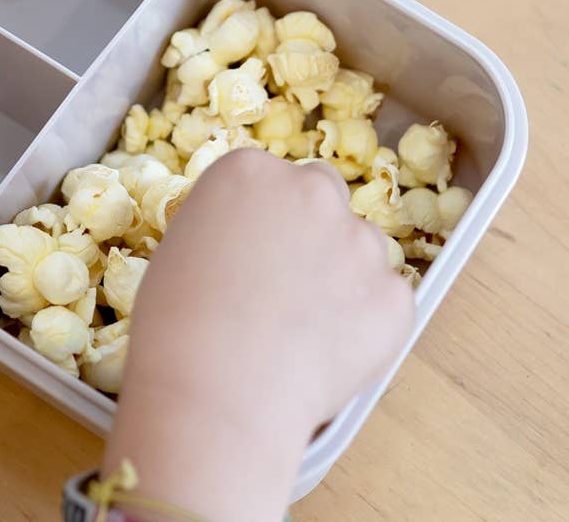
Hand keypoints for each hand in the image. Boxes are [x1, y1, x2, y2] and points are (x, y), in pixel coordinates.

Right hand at [104, 151, 413, 520]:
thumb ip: (225, 229)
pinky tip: (329, 357)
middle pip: (323, 193)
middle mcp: (311, 190)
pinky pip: (387, 302)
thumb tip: (248, 249)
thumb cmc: (175, 331)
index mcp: (251, 171)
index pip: (273, 178)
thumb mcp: (182, 252)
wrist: (217, 397)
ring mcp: (360, 240)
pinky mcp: (394, 295)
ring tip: (308, 332)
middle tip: (291, 286)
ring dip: (345, 275)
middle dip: (313, 230)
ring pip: (361, 248)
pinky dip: (368, 326)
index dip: (267, 220)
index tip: (257, 256)